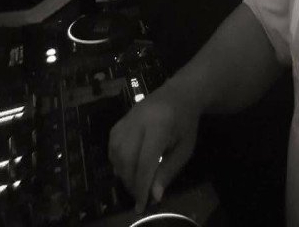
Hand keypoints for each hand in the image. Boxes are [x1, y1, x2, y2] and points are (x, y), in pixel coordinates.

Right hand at [108, 79, 201, 212]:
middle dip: (131, 181)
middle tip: (139, 195)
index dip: (142, 185)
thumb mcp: (185, 148)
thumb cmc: (186, 122)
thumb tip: (154, 195)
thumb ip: (169, 170)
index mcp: (159, 125)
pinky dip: (116, 158)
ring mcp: (128, 117)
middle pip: (127, 157)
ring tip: (134, 182)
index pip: (145, 161)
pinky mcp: (122, 118)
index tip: (142, 204)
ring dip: (122, 171)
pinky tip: (126, 166)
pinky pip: (112, 143)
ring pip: (116, 151)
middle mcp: (140, 120)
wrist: (180, 93)